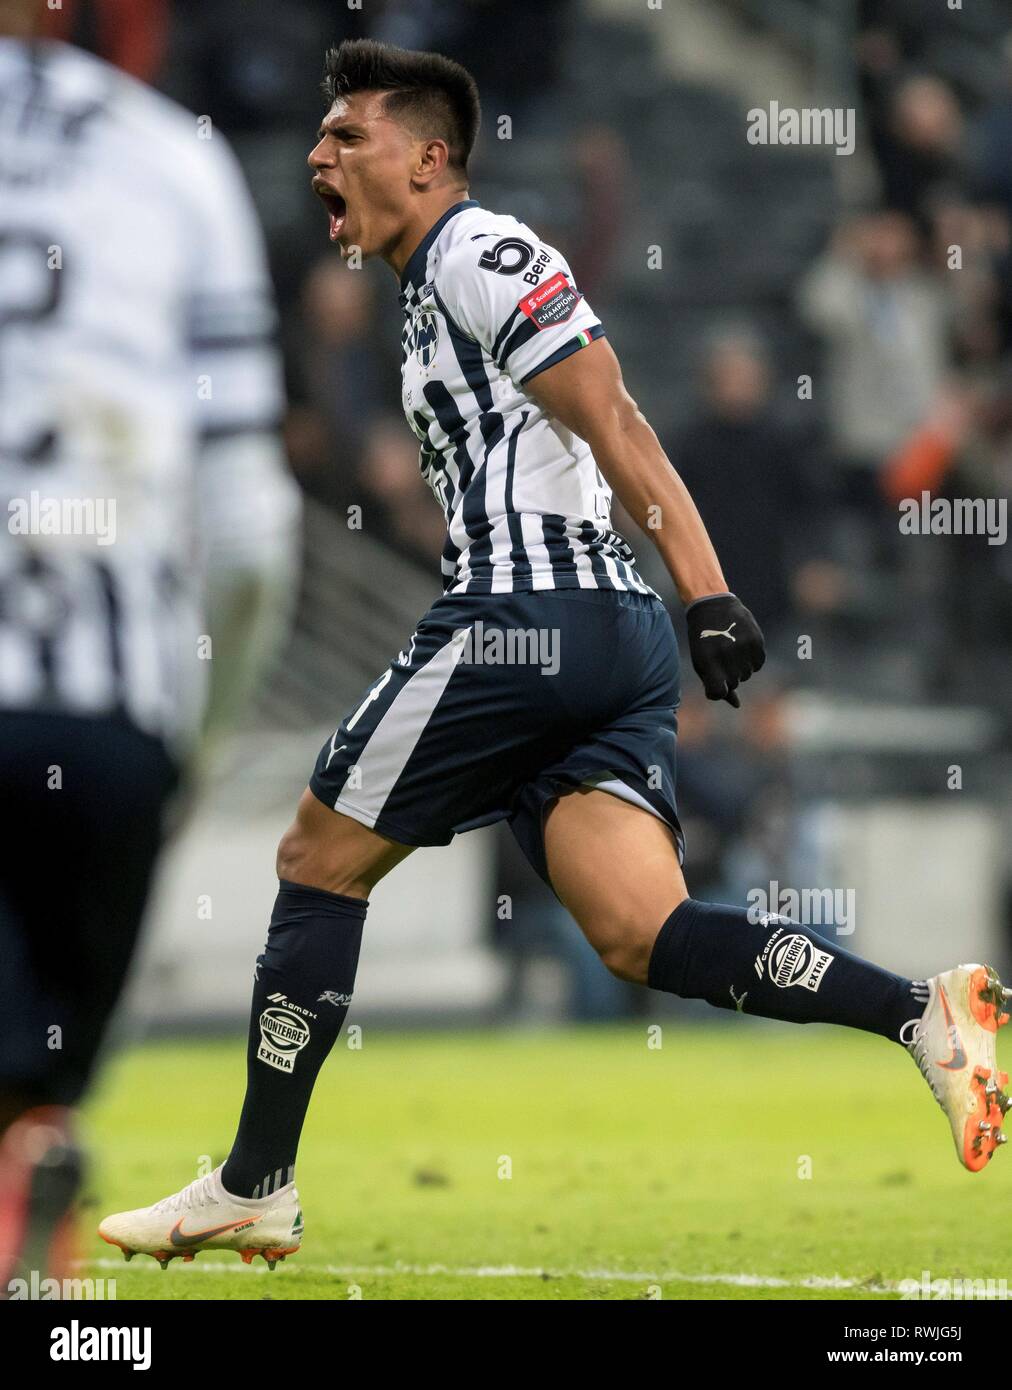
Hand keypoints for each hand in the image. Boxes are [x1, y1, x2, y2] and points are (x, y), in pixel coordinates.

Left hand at [685, 593, 765, 707]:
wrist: (712, 606)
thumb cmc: (703, 639)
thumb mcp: (702, 662)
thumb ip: (715, 684)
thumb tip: (737, 705)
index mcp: (708, 660)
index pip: (718, 691)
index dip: (718, 690)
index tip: (715, 680)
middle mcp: (726, 654)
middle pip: (735, 683)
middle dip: (728, 676)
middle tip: (720, 658)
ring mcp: (743, 647)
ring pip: (748, 674)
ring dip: (740, 668)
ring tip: (730, 650)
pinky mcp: (756, 640)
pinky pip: (759, 664)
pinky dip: (752, 660)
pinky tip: (742, 647)